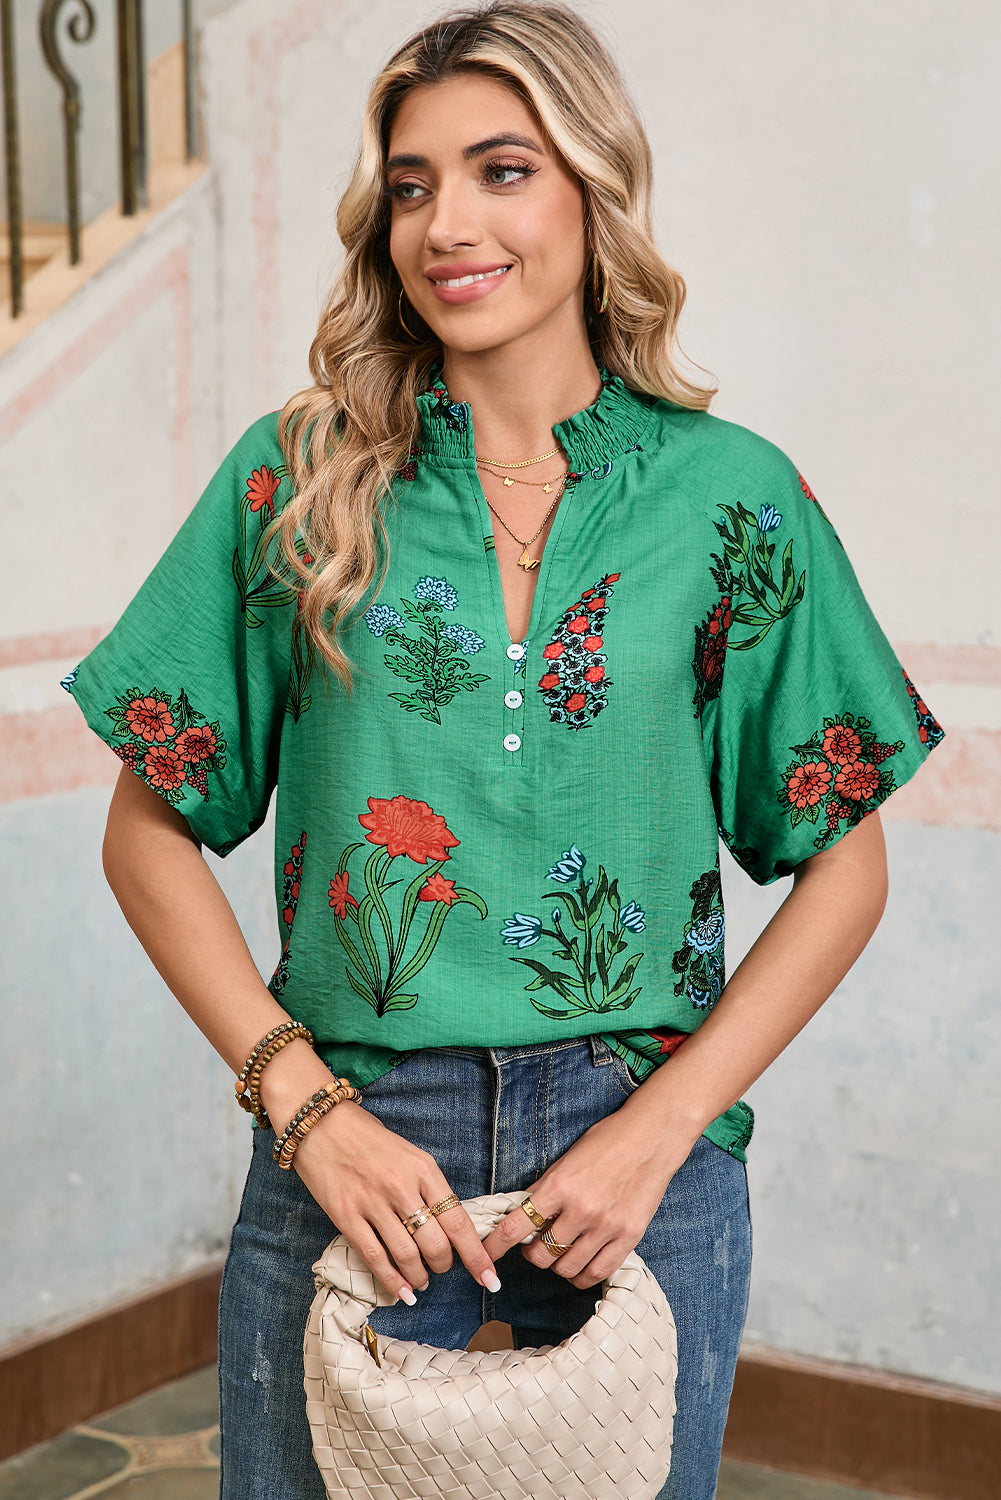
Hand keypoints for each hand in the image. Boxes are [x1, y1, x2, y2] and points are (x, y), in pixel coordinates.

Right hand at [290, 1100, 500, 1302]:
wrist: (321, 1124)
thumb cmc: (369, 1138)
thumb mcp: (410, 1154)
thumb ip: (429, 1187)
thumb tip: (448, 1226)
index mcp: (424, 1168)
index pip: (459, 1221)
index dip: (477, 1255)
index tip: (490, 1277)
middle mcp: (402, 1186)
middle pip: (436, 1244)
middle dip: (445, 1265)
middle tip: (442, 1268)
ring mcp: (373, 1202)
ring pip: (408, 1256)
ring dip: (420, 1276)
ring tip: (422, 1282)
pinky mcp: (346, 1216)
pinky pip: (375, 1257)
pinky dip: (393, 1281)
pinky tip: (403, 1292)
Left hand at [480, 1107, 691, 1288]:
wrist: (652, 1136)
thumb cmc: (608, 1140)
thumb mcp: (567, 1158)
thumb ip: (545, 1187)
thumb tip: (522, 1211)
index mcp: (560, 1185)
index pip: (517, 1225)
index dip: (496, 1245)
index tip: (485, 1254)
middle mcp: (581, 1209)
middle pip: (541, 1254)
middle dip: (532, 1253)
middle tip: (536, 1244)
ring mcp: (606, 1226)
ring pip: (566, 1268)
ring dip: (557, 1265)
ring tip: (561, 1251)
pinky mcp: (628, 1237)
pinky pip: (596, 1272)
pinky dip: (582, 1275)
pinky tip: (580, 1264)